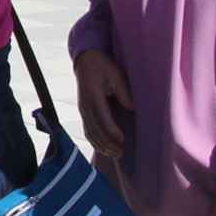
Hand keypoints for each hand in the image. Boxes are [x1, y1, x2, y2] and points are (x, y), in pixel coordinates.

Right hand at [72, 49, 135, 164]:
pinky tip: (104, 149)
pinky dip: (95, 142)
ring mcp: (83, 110)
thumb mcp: (116, 74)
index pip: (102, 117)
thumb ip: (124, 91)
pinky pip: (87, 130)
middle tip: (120, 153)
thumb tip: (133, 108)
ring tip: (115, 154)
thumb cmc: (102, 66)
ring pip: (90, 133)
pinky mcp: (83, 112)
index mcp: (93, 96)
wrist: (85, 60)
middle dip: (107, 143)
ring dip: (101, 145)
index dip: (111, 129)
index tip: (122, 138)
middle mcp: (85, 106)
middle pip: (94, 129)